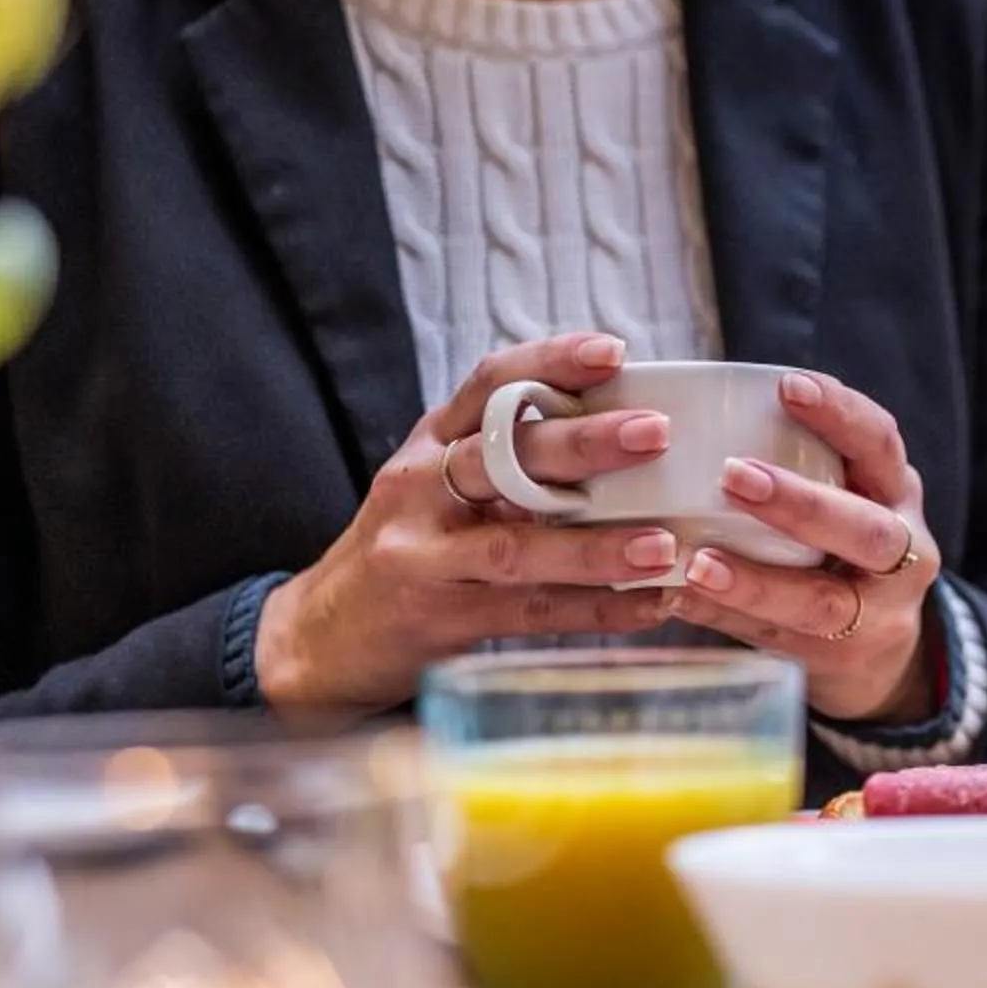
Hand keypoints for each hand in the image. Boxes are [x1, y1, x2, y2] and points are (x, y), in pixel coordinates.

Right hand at [256, 333, 685, 711]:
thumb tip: (624, 428)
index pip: (489, 384)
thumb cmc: (410, 547)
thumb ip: (509, 457)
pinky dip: (596, 610)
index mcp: (431, 444)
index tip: (614, 352)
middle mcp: (422, 490)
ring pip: (516, 547)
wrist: (322, 636)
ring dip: (595, 547)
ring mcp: (425, 556)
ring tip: (664, 545)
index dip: (550, 362)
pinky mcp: (440, 619)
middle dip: (582, 443)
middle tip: (654, 434)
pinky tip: (651, 606)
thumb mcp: (439, 485)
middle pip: (503, 457)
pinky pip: (530, 613)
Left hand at [667, 369, 944, 723]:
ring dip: (757, 582)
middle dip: (802, 504)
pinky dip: (725, 619)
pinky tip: (678, 600)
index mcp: (898, 494)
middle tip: (733, 475)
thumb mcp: (845, 495)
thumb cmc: (839, 544)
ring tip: (697, 563)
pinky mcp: (840, 661)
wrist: (881, 650)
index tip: (787, 386)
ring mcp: (878, 617)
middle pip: (869, 531)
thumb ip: (799, 461)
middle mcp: (904, 555)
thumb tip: (677, 409)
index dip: (840, 414)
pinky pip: (780, 642)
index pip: (881, 445)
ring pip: (824, 603)